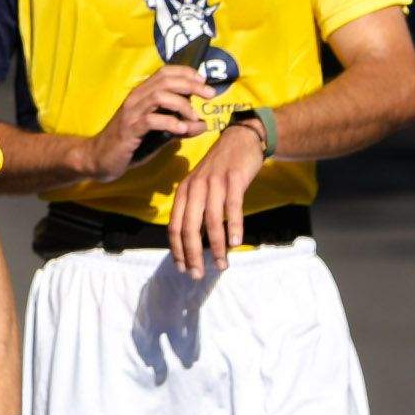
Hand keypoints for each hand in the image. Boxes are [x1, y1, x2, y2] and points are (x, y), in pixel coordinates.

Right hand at [85, 68, 210, 182]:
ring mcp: (131, 113)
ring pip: (160, 96)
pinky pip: (151, 120)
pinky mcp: (129, 129)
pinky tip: (181, 129)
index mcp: (142, 94)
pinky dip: (170, 121)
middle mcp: (136, 98)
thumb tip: (203, 125)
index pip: (165, 72)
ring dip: (182, 104)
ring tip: (194, 117)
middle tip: (210, 94)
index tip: (204, 81)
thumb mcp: (158, 133)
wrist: (99, 157)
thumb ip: (179, 126)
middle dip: (191, 85)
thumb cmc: (130, 143)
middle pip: (166, 81)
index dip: (186, 73)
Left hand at [168, 122, 265, 277]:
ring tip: (222, 265)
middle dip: (192, 254)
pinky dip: (234, 226)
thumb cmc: (220, 169)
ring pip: (211, 221)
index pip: (174, 225)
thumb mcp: (201, 186)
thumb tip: (195, 243)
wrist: (240, 139)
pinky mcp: (233, 180)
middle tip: (198, 274)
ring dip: (216, 246)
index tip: (182, 268)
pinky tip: (236, 243)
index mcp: (184, 190)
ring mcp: (214, 183)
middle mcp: (195, 187)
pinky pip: (232, 207)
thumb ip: (196, 210)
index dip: (177, 249)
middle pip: (189, 227)